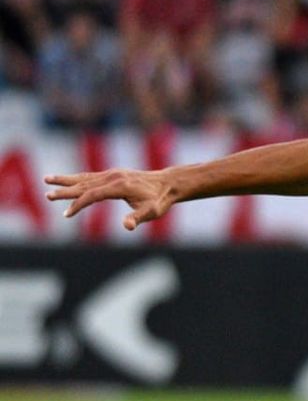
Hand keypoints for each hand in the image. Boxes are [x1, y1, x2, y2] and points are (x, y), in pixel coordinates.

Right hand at [45, 168, 176, 230]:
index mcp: (119, 186)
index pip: (92, 195)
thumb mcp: (152, 212)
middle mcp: (113, 177)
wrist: (168, 184)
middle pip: (83, 185)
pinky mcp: (113, 174)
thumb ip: (138, 218)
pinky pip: (91, 177)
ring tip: (47, 180)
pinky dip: (77, 179)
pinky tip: (68, 181)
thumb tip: (127, 227)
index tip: (67, 214)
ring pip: (84, 178)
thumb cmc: (160, 200)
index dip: (78, 205)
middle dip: (64, 191)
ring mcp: (112, 174)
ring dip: (65, 180)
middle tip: (47, 196)